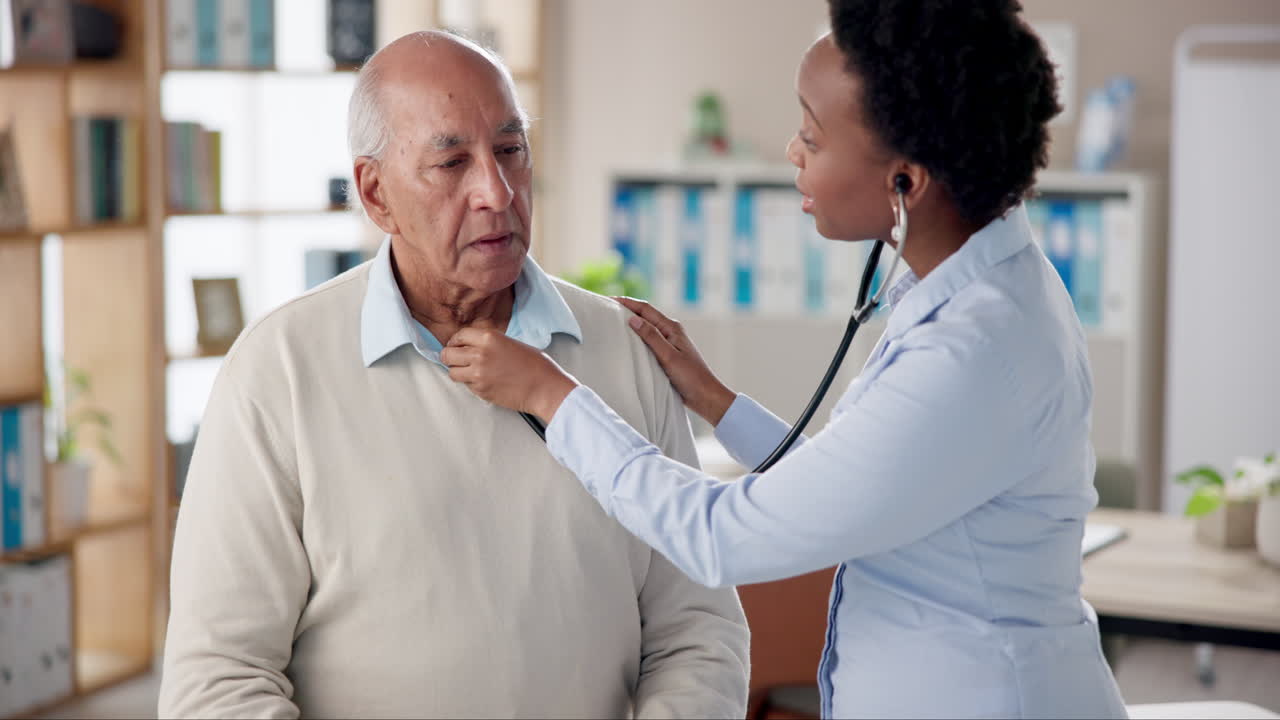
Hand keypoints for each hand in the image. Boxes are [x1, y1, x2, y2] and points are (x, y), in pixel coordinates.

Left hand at [441, 328, 578, 422]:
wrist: (545, 387)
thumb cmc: (535, 365)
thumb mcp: (510, 343)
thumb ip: (489, 343)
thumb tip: (472, 347)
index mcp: (488, 338)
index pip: (459, 336)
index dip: (455, 341)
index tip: (456, 346)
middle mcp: (479, 354)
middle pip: (447, 354)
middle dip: (450, 357)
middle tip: (457, 360)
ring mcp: (478, 374)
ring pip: (452, 372)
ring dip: (458, 372)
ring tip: (469, 372)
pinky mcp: (480, 390)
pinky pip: (466, 386)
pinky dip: (471, 384)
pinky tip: (484, 381)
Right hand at [614, 297, 735, 425]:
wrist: (705, 396)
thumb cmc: (691, 377)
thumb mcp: (668, 356)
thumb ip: (651, 337)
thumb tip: (633, 319)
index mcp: (671, 328)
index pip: (645, 309)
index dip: (626, 302)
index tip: (608, 299)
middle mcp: (669, 332)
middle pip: (644, 315)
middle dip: (626, 310)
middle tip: (605, 308)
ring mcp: (668, 343)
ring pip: (645, 328)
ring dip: (630, 324)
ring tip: (610, 323)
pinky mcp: (666, 354)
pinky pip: (647, 341)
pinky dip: (635, 338)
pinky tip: (625, 343)